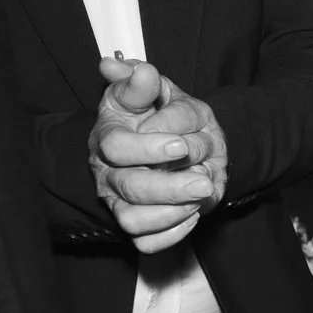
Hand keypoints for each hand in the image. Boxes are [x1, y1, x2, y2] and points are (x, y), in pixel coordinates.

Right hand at [91, 56, 228, 252]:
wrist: (170, 142)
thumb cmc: (154, 115)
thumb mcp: (150, 92)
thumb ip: (143, 81)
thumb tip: (139, 69)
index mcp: (108, 137)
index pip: (116, 148)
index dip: (148, 148)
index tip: (181, 145)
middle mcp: (109, 173)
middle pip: (130, 188)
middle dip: (169, 187)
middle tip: (204, 181)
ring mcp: (120, 202)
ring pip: (134, 221)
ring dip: (172, 212)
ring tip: (201, 194)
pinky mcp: (137, 226)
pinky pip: (146, 243)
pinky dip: (171, 234)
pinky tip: (193, 215)